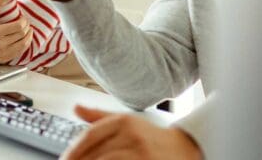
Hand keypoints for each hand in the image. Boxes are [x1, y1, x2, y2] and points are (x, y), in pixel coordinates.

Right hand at [0, 7, 31, 63]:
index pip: (18, 26)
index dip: (24, 21)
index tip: (23, 18)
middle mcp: (0, 44)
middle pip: (22, 35)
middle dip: (27, 27)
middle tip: (27, 23)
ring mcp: (2, 53)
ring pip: (23, 45)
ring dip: (29, 36)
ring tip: (29, 31)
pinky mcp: (3, 59)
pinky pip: (19, 53)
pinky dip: (25, 46)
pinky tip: (25, 40)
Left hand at [62, 105, 202, 159]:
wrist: (187, 147)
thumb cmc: (152, 138)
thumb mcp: (127, 122)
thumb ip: (100, 118)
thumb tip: (75, 108)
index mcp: (125, 121)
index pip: (91, 135)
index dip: (74, 150)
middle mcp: (133, 135)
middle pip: (96, 153)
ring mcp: (142, 153)